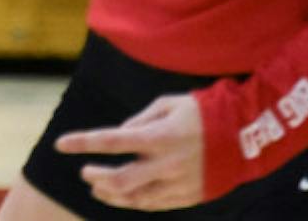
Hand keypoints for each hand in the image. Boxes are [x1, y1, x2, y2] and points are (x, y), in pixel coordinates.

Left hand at [55, 94, 205, 211]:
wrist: (247, 136)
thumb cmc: (203, 113)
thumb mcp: (167, 104)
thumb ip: (139, 120)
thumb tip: (120, 135)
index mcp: (158, 136)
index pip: (110, 141)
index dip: (81, 142)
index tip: (60, 144)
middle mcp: (167, 163)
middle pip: (119, 178)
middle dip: (96, 176)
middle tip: (85, 172)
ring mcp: (179, 183)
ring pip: (136, 198)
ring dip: (112, 195)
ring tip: (97, 188)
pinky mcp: (190, 196)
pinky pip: (156, 204)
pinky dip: (134, 202)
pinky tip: (122, 196)